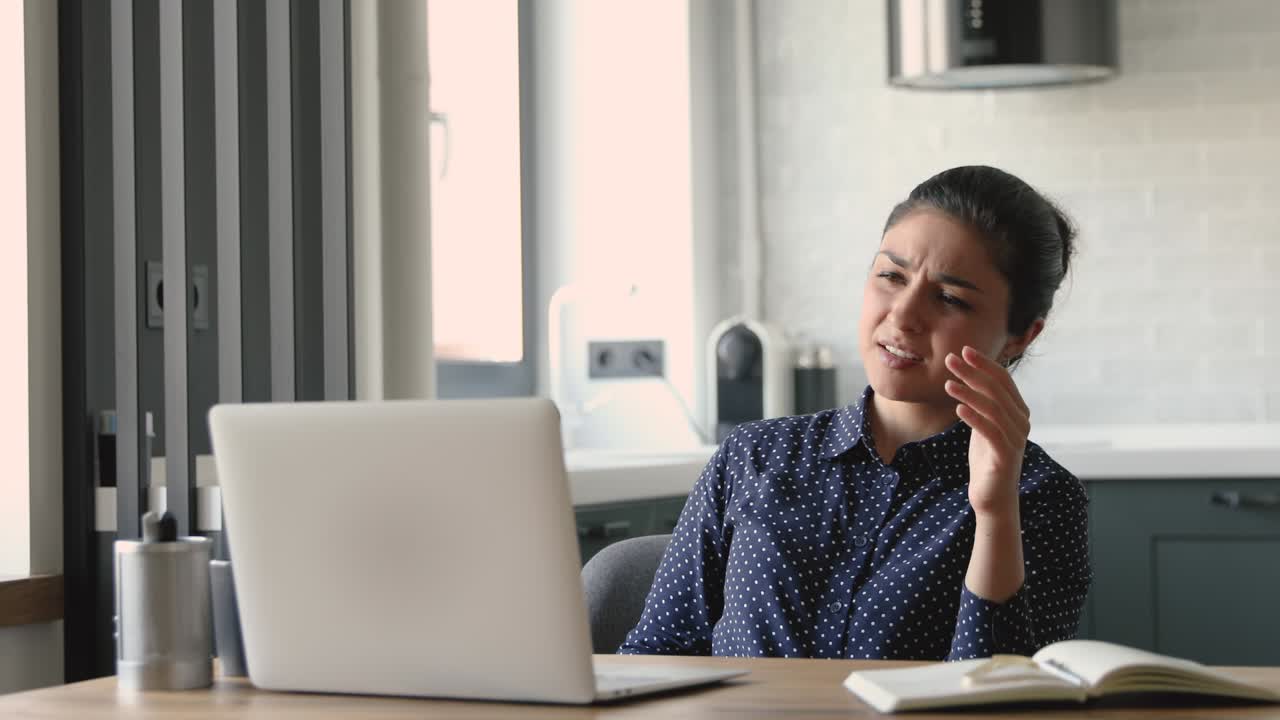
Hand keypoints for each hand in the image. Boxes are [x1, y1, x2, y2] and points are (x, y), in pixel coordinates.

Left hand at [943, 346, 1029, 518]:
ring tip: (947, 384)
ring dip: (969, 393)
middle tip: (950, 359)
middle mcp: (1022, 422)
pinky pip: (990, 431)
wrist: (992, 496)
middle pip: (996, 390)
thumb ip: (984, 403)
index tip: (963, 350)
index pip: (1003, 380)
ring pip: (993, 408)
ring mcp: (1016, 439)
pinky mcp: (1006, 455)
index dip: (984, 364)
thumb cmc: (986, 458)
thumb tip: (971, 376)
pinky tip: (957, 408)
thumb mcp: (984, 424)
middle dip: (973, 372)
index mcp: (1018, 411)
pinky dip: (974, 417)